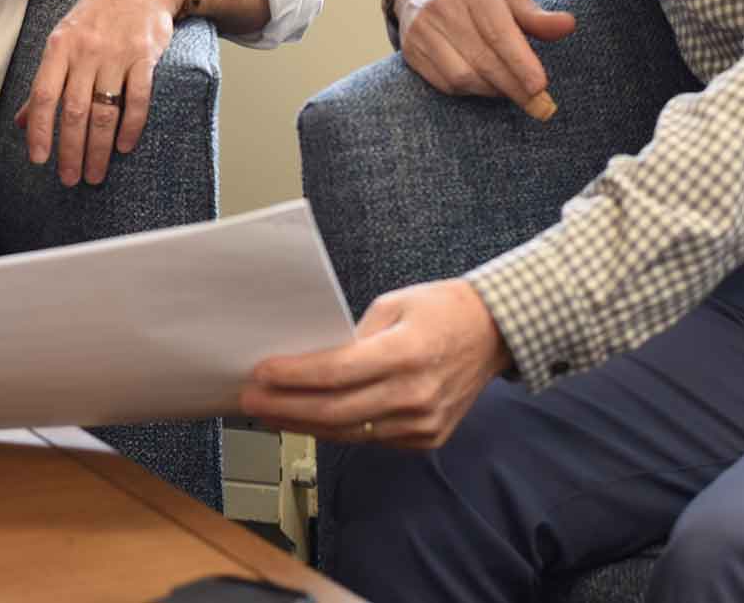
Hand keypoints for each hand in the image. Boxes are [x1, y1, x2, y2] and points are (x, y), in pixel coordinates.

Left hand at [14, 0, 177, 185]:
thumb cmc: (96, 15)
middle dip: (70, 150)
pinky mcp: (145, 56)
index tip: (38, 159)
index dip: (39, 129)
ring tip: (94, 173)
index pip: (43, 94)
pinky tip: (124, 146)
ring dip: (98, 148)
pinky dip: (131, 126)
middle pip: (74, 110)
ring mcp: (117, 53)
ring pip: (104, 110)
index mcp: (60, 46)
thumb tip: (22, 122)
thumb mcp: (63, 39)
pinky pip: (138, 98)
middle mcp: (86, 50)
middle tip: (70, 178)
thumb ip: (46, 81)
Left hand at [242, 278, 510, 450]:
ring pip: (349, 431)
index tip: (261, 373)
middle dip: (286, 407)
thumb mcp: (392, 304)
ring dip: (305, 424)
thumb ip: (353, 336)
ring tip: (271, 412)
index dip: (294, 376)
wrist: (493, 333)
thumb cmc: (440, 309)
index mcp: (407, 352)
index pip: (337, 372)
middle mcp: (416, 394)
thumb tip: (308, 358)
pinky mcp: (427, 438)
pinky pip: (371, 438)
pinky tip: (311, 419)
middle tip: (251, 401)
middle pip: (336, 410)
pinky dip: (338, 429)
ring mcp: (423, 423)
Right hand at [397, 0, 572, 117]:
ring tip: (513, 90)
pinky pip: (445, 83)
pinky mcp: (411, 48)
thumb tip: (568, 26)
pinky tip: (486, 86)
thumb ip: (536, 14)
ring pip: (462, 75)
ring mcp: (422, 28)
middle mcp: (442, 4)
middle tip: (540, 106)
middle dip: (514, 87)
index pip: (498, 31)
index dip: (520, 62)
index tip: (540, 86)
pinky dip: (470, 91)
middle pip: (483, 58)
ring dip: (493, 91)